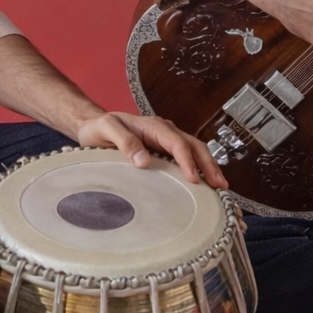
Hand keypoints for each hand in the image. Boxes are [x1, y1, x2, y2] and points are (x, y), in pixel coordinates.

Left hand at [76, 111, 228, 188]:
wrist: (92, 126)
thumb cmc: (99, 127)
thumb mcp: (107, 129)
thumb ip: (124, 141)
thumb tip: (144, 161)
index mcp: (154, 126)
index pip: (177, 143)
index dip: (187, 161)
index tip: (194, 179)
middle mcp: (164, 131)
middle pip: (194, 146)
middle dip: (209, 165)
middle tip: (219, 185)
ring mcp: (166, 140)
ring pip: (194, 151)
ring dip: (208, 167)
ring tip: (220, 186)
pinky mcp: (163, 151)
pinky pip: (185, 158)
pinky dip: (198, 169)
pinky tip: (204, 183)